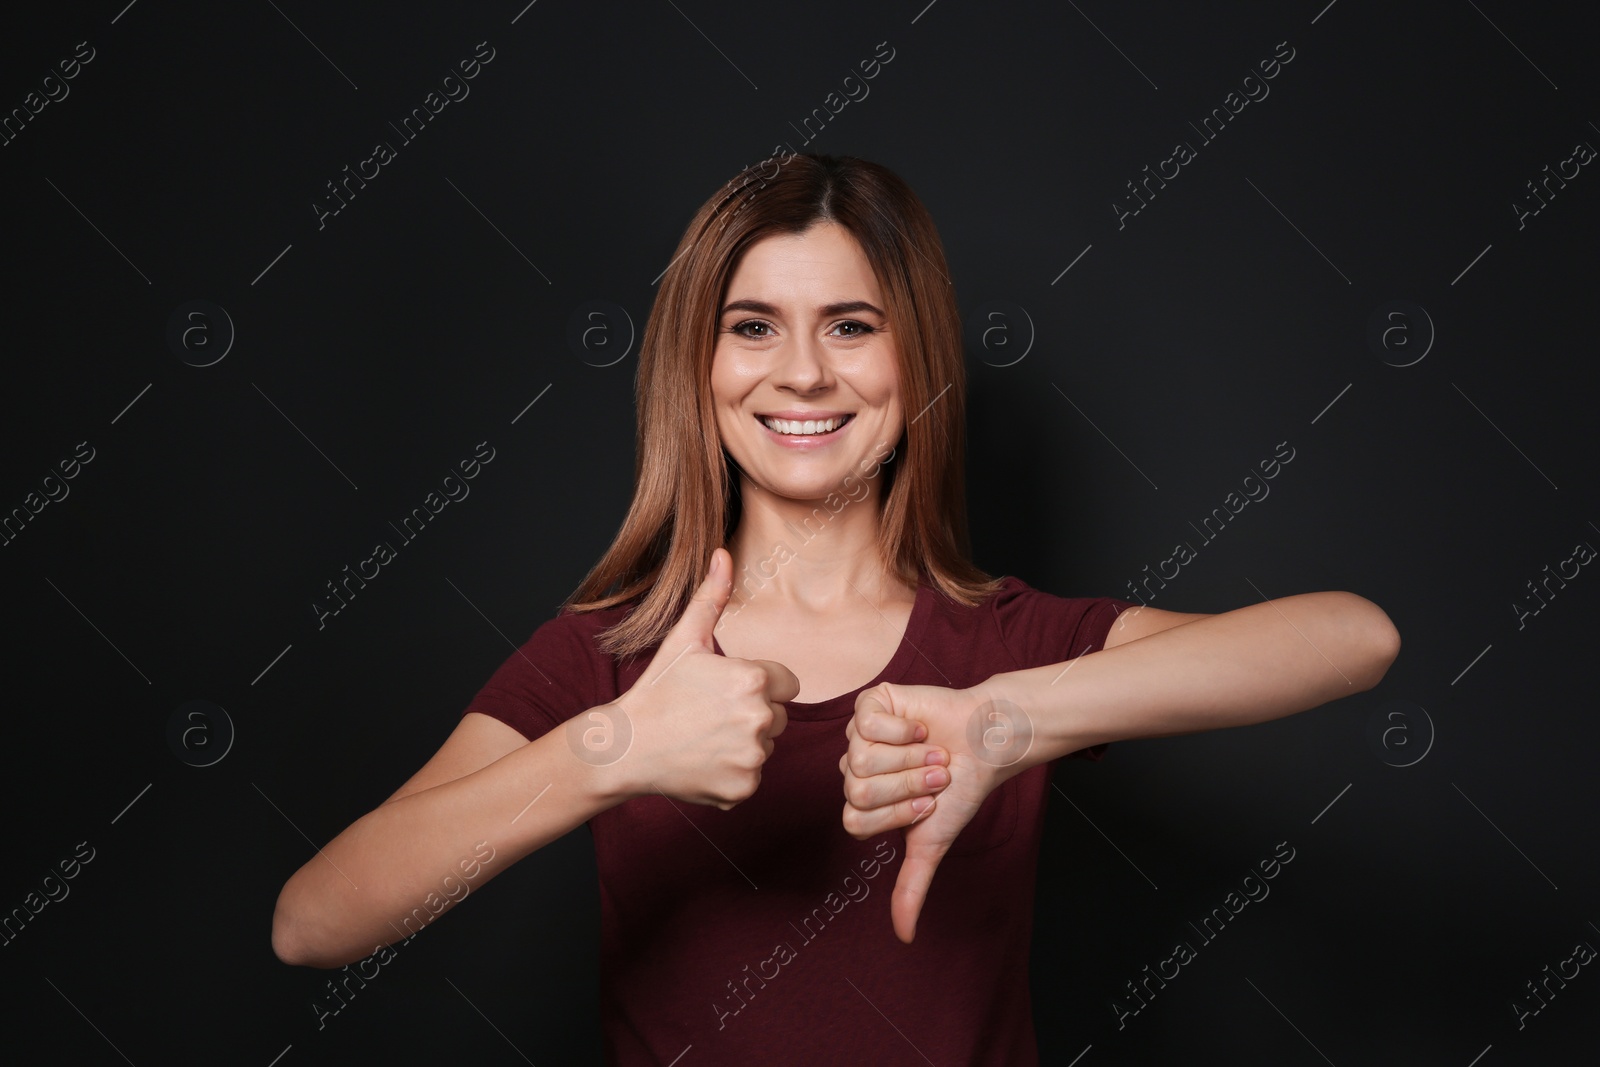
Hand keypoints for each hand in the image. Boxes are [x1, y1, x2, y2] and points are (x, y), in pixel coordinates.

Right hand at [611, 548, 797, 808]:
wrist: (625, 747)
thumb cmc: (657, 690)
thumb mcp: (683, 639)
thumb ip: (711, 597)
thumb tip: (722, 553)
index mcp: (754, 680)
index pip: (787, 683)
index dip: (758, 684)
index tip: (724, 690)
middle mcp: (760, 719)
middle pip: (778, 716)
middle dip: (752, 714)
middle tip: (709, 714)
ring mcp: (752, 757)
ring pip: (766, 746)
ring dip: (742, 743)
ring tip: (703, 736)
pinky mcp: (744, 788)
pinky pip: (752, 775)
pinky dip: (732, 772)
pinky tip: (702, 761)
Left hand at [840, 680, 1020, 942]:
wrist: (986, 742)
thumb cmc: (959, 790)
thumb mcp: (932, 841)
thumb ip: (911, 886)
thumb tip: (904, 937)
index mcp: (862, 801)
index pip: (856, 819)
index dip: (897, 813)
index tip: (929, 803)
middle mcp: (854, 767)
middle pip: (858, 789)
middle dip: (907, 784)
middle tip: (935, 775)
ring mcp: (857, 734)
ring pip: (861, 757)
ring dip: (909, 758)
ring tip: (932, 751)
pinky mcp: (869, 704)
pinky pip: (868, 723)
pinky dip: (904, 729)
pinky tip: (921, 727)